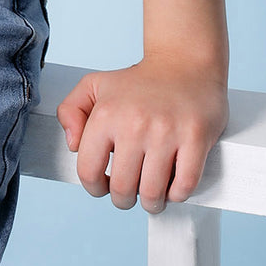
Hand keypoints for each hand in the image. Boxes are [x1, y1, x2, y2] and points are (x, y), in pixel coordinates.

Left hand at [56, 55, 228, 212]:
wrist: (183, 62)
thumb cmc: (137, 82)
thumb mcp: (94, 86)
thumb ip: (70, 111)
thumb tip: (73, 146)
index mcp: (106, 114)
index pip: (89, 171)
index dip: (94, 187)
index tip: (103, 186)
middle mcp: (134, 123)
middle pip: (123, 189)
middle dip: (124, 199)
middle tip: (129, 193)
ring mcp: (166, 131)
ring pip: (153, 193)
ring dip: (151, 202)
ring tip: (151, 193)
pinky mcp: (195, 137)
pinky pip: (184, 185)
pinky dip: (177, 194)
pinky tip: (172, 184)